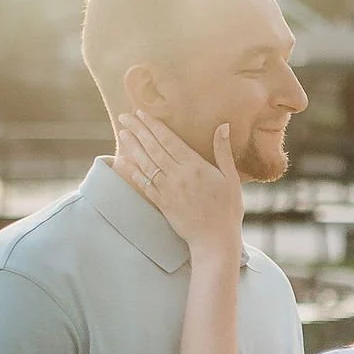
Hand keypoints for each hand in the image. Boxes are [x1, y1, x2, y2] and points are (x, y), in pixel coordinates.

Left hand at [120, 110, 243, 252]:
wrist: (215, 240)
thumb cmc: (227, 210)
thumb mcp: (231, 178)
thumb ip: (223, 151)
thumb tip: (223, 126)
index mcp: (195, 166)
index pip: (169, 140)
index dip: (154, 125)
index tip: (141, 113)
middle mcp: (178, 175)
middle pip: (153, 147)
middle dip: (138, 130)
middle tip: (124, 116)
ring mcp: (168, 190)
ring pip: (146, 163)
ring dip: (133, 146)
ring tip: (122, 132)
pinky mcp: (162, 203)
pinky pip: (144, 184)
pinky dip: (133, 172)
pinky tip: (124, 162)